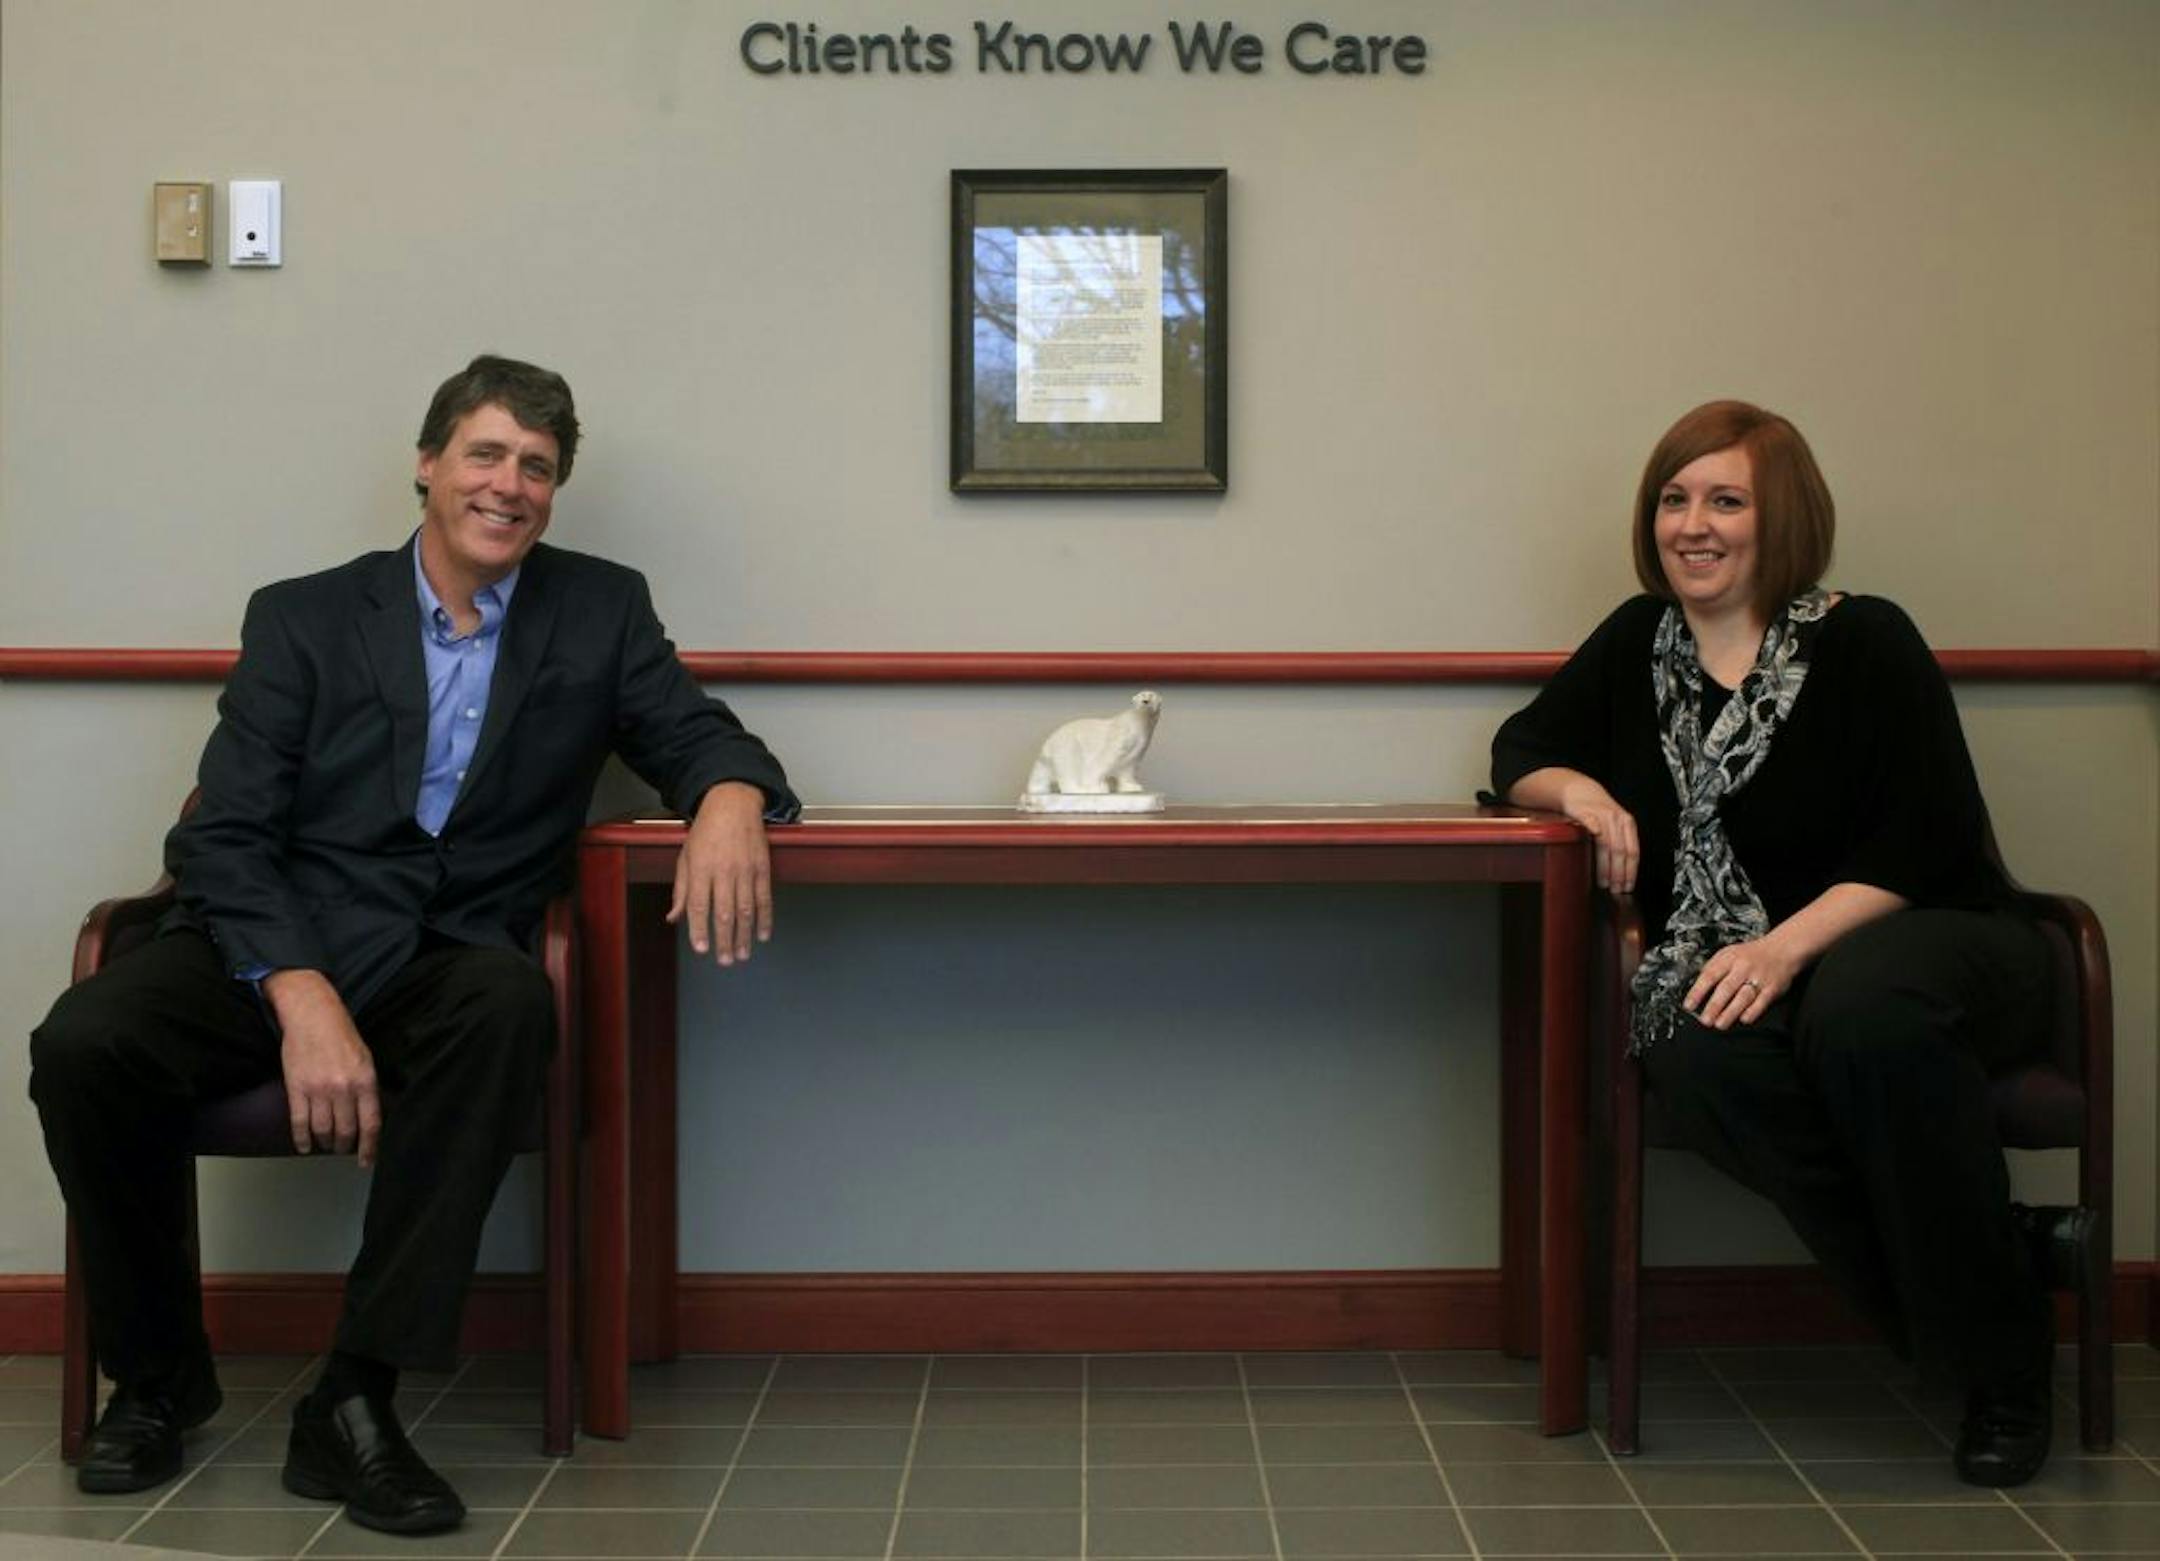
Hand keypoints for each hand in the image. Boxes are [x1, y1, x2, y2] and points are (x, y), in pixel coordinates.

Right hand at [264, 969, 380, 1164]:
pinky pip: (299, 1123)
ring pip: (323, 1130)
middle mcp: (343, 1088)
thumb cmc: (342, 1035)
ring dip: (325, 1142)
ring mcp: (318, 1090)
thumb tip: (368, 1115)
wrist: (313, 1015)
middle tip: (343, 1150)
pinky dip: (301, 1139)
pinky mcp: (296, 1088)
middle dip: (345, 1146)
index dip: (369, 1147)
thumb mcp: (366, 1059)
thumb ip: (367, 1088)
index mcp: (365, 1081)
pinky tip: (305, 1147)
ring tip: (327, 1145)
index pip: (370, 1124)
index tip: (366, 1160)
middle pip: (345, 1131)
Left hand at [669, 781, 773, 966]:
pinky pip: (765, 897)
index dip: (700, 930)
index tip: (702, 950)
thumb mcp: (685, 857)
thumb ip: (681, 890)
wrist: (733, 804)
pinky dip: (765, 918)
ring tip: (742, 955)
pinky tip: (762, 935)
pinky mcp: (762, 867)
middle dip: (725, 940)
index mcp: (700, 869)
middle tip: (725, 961)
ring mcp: (745, 870)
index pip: (699, 906)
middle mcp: (723, 871)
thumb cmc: (705, 832)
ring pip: (746, 909)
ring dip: (745, 935)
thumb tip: (673, 918)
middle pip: (724, 912)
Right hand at [1557, 775, 1639, 892]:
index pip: (1633, 851)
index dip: (1631, 871)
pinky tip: (1594, 838)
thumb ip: (1620, 843)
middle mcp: (1616, 819)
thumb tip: (1624, 872)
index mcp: (1627, 823)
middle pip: (1620, 851)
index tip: (1628, 886)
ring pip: (1606, 844)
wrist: (1579, 790)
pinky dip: (1593, 829)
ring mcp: (1600, 815)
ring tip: (1604, 882)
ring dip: (1605, 866)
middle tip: (1616, 889)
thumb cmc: (1596, 811)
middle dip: (1619, 874)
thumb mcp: (1614, 825)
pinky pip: (1590, 822)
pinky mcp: (1584, 811)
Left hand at [1683, 934, 1803, 1030]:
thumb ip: (1713, 969)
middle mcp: (1743, 968)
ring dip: (1730, 1013)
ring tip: (1720, 1024)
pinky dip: (1752, 1012)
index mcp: (1729, 959)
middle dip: (1713, 1006)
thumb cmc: (1751, 955)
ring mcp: (1759, 978)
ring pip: (1743, 998)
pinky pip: (1761, 1003)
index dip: (1697, 991)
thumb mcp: (1728, 954)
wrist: (1782, 950)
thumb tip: (1697, 989)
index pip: (1709, 975)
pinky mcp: (1772, 988)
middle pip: (1726, 989)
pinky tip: (1743, 1019)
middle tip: (1705, 1019)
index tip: (1689, 1005)